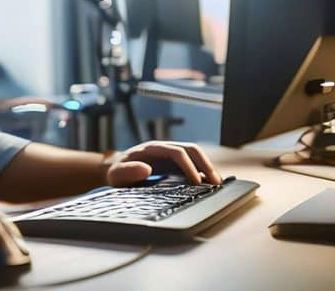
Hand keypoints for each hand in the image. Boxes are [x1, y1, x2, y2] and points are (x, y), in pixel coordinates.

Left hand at [104, 141, 222, 186]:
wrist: (116, 172)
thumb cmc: (116, 173)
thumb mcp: (116, 174)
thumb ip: (127, 171)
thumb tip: (145, 169)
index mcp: (152, 149)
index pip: (177, 152)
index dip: (188, 166)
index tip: (196, 182)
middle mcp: (165, 149)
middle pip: (191, 150)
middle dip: (205, 164)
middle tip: (215, 182)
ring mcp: (171, 156)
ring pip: (195, 155)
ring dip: (207, 167)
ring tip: (218, 184)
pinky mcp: (175, 164)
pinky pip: (193, 164)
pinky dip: (203, 172)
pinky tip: (211, 185)